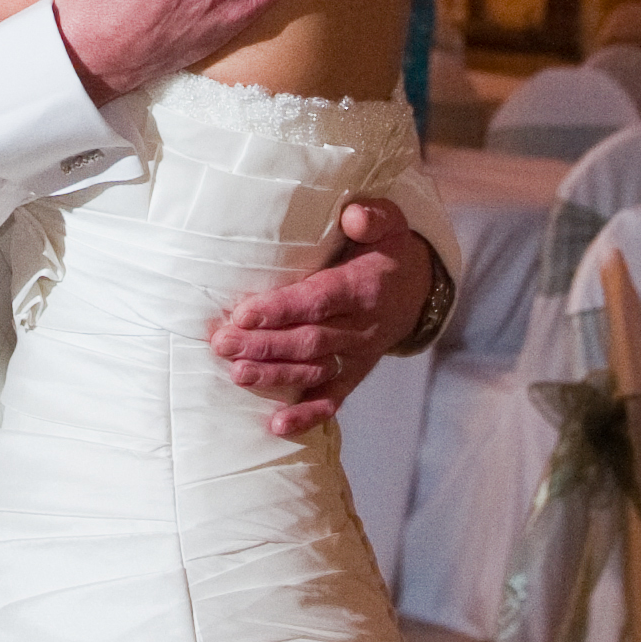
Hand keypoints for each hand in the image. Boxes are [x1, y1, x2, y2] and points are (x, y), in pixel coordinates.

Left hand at [210, 205, 438, 438]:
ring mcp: (357, 355)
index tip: (244, 313)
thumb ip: (374, 216)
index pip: (318, 300)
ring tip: (237, 375)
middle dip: (264, 344)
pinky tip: (277, 425)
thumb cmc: (389, 250)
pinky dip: (306, 415)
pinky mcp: (354, 374)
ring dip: (274, 375)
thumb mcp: (391, 223)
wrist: (419, 291)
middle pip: (309, 340)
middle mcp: (361, 326)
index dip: (281, 309)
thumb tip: (354, 216)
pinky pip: (332, 399)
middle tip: (222, 343)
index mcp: (364, 287)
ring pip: (313, 370)